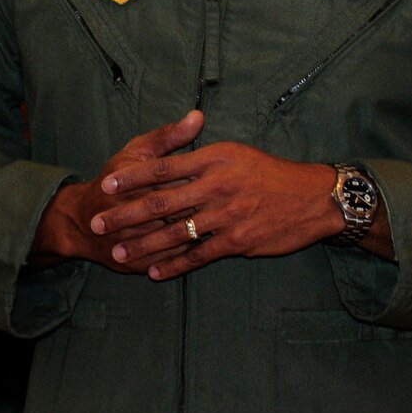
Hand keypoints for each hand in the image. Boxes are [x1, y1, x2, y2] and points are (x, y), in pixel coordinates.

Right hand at [29, 111, 205, 272]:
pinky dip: (189, 252)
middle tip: (227, 202)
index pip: (173, 179)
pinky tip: (207, 243)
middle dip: (203, 206)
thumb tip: (197, 116)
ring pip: (175, 237)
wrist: (81, 222)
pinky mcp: (135, 262)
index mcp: (132, 181)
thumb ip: (168, 136)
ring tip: (222, 223)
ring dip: (199, 232)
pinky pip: (169, 259)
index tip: (221, 177)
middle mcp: (130, 212)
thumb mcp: (136, 152)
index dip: (200, 179)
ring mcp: (133, 241)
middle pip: (177, 210)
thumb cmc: (114, 181)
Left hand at [94, 141, 391, 279]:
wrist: (314, 198)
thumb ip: (202, 151)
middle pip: (161, 201)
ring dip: (143, 245)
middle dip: (125, 215)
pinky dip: (174, 265)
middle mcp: (217, 185)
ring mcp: (227, 215)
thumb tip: (177, 140)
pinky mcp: (238, 241)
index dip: (131, 178)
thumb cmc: (272, 173)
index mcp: (214, 159)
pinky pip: (198, 255)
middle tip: (97, 225)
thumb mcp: (237, 152)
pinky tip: (154, 272)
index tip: (106, 185)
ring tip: (118, 254)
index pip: (163, 167)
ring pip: (175, 232)